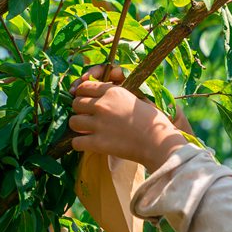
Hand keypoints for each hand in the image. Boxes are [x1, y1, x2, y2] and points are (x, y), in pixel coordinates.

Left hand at [71, 64, 194, 134]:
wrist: (159, 143)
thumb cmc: (154, 122)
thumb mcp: (136, 99)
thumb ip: (118, 96)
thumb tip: (105, 97)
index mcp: (112, 92)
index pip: (84, 87)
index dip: (83, 94)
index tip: (87, 102)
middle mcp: (102, 105)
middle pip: (76, 103)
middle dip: (80, 110)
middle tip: (88, 118)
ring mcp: (98, 124)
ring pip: (73, 121)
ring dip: (78, 126)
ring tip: (87, 131)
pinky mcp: (97, 143)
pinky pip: (76, 142)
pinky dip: (79, 144)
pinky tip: (87, 144)